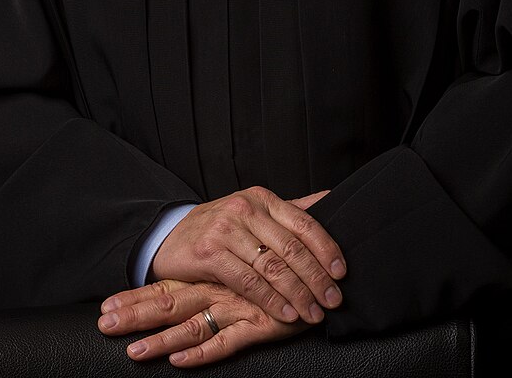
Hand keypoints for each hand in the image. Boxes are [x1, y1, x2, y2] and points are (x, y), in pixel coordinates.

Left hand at [98, 278, 306, 366]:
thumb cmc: (287, 270)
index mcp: (213, 274)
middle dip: (135, 315)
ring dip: (160, 341)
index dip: (137, 296)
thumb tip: (195, 278)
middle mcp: (219, 288)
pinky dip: (202, 353)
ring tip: (132, 354)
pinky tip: (180, 361)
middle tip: (103, 324)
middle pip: (170, 301)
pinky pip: (226, 341)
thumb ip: (230, 271)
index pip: (168, 285)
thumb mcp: (253, 268)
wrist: (327, 271)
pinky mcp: (259, 325)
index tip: (103, 306)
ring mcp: (237, 306)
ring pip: (191, 323)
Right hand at [150, 185, 343, 324]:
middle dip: (316, 277)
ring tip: (314, 313)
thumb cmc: (220, 228)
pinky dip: (271, 300)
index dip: (326, 248)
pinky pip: (248, 281)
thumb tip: (330, 200)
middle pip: (291, 247)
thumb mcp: (254, 212)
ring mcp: (227, 230)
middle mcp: (246, 209)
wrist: (170, 237)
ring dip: (298, 294)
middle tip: (333, 300)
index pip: (303, 222)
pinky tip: (286, 313)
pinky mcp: (210, 253)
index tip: (341, 273)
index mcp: (262, 198)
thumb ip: (290, 211)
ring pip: (272, 266)